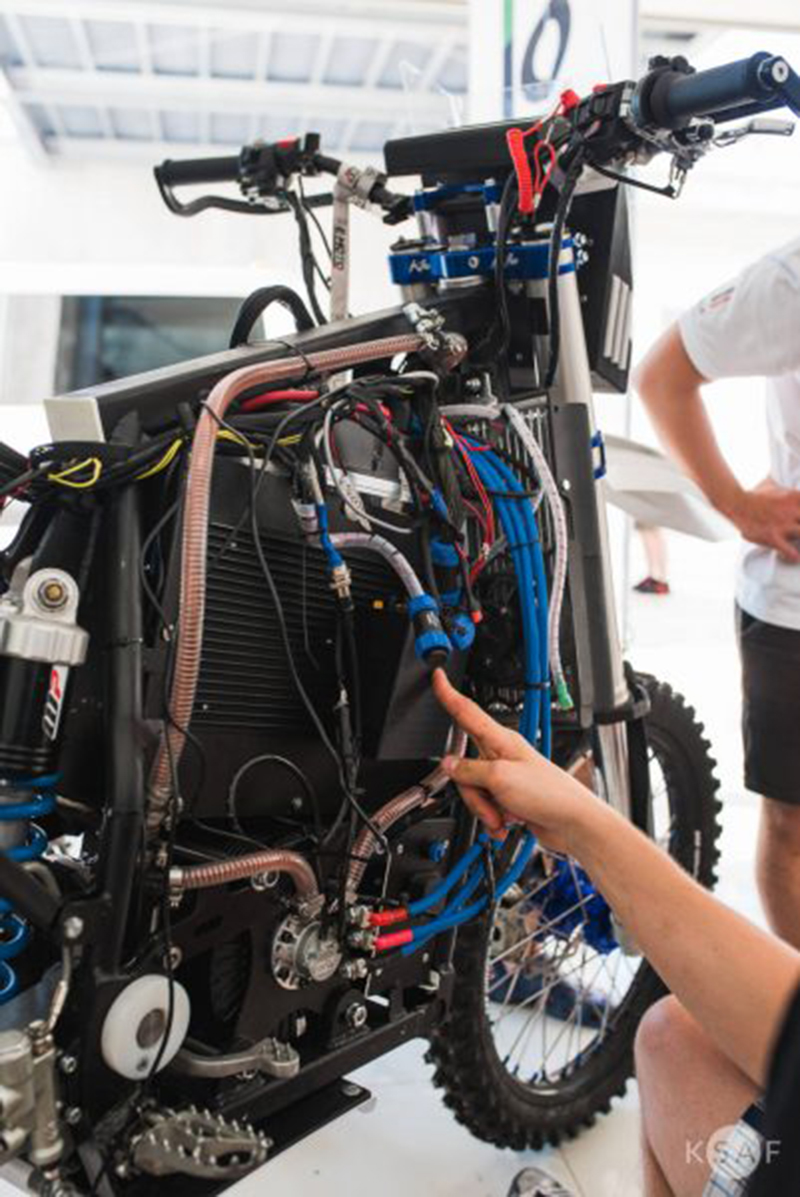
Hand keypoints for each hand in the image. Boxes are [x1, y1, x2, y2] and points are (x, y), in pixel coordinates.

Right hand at [432, 670, 603, 854]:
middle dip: (472, 793)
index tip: (437, 675)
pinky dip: (493, 819)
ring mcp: (504, 776)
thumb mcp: (500, 778)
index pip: (466, 711)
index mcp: (500, 740)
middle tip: (490, 803)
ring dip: (485, 810)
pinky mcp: (508, 797)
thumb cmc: (549, 793)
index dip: (449, 693)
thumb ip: (468, 770)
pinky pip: (486, 807)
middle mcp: (501, 755)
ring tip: (504, 816)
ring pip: (473, 791)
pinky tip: (507, 823)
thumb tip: (448, 765)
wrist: (572, 823)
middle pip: (463, 767)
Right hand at [729, 479, 799, 562]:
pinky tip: (795, 557)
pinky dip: (793, 555)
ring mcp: (783, 524)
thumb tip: (786, 474)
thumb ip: (786, 484)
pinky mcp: (772, 536)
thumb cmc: (756, 495)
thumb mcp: (774, 483)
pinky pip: (789, 551)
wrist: (736, 502)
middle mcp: (792, 510)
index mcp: (796, 497)